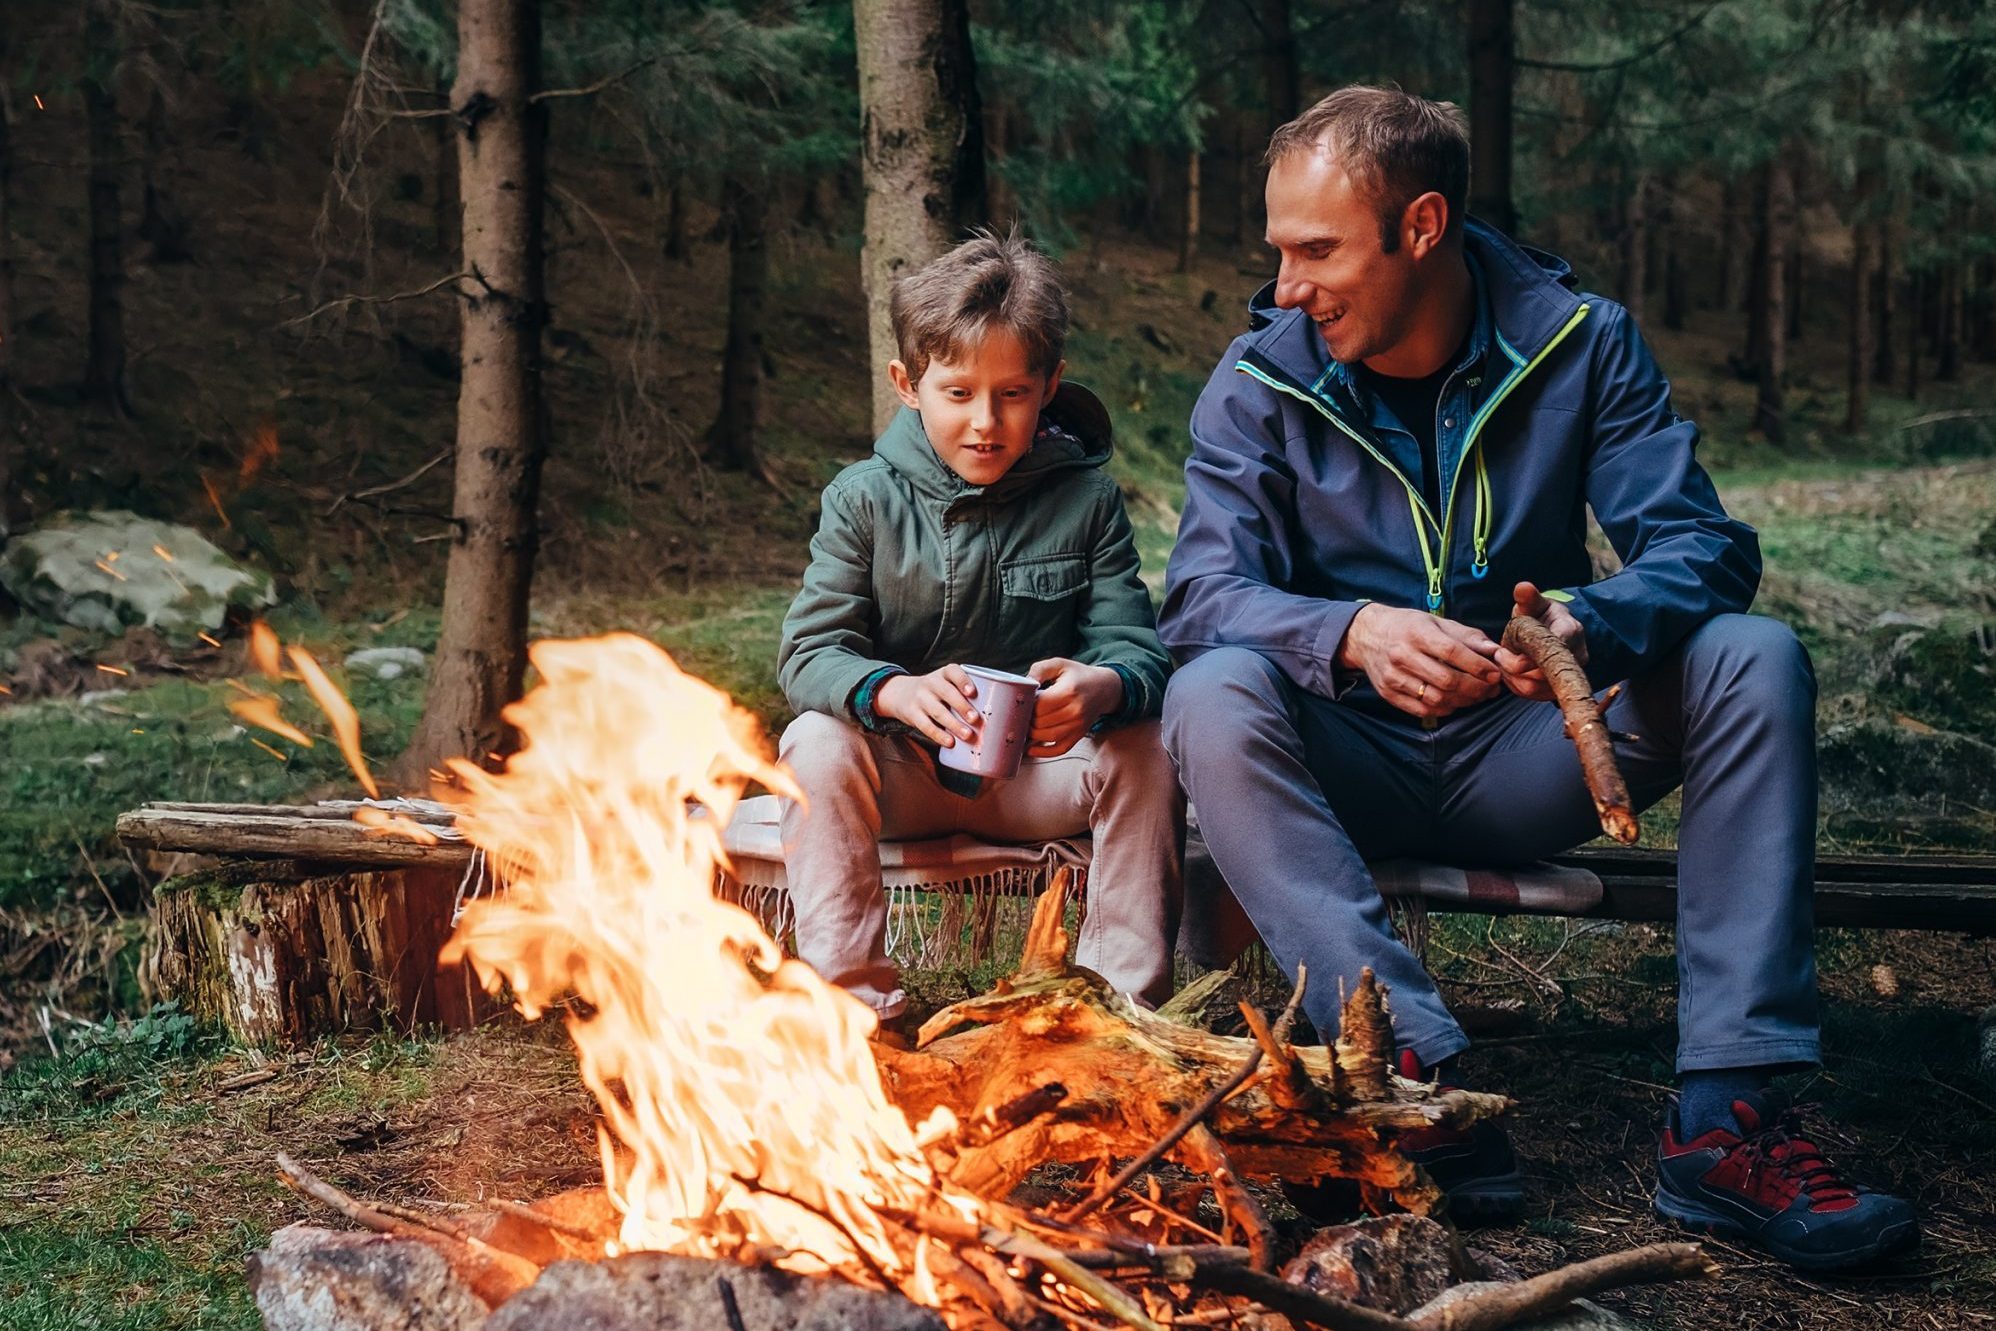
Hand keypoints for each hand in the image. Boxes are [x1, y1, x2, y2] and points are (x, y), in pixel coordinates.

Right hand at [875, 665, 979, 747]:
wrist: (901, 694)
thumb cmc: (936, 692)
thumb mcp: (946, 684)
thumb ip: (965, 695)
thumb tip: (996, 718)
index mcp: (944, 673)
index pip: (953, 672)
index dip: (963, 681)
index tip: (972, 692)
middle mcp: (931, 683)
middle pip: (947, 693)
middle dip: (962, 706)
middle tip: (976, 719)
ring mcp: (920, 698)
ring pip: (938, 711)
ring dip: (954, 724)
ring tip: (968, 735)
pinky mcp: (912, 714)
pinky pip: (926, 726)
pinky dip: (939, 735)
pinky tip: (950, 742)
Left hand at [1026, 658, 1123, 757]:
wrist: (1104, 688)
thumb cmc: (1078, 675)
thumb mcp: (1059, 664)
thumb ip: (1039, 670)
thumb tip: (1024, 683)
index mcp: (1069, 691)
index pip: (1039, 706)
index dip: (1026, 706)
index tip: (1022, 702)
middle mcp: (1075, 711)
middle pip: (1041, 723)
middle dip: (1027, 720)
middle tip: (1021, 714)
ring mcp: (1078, 725)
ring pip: (1047, 737)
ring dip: (1031, 735)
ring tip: (1023, 727)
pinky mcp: (1079, 734)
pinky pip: (1059, 749)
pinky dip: (1044, 752)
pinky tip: (1031, 749)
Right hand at [1334, 603, 1502, 719]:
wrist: (1366, 636)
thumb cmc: (1408, 627)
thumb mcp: (1436, 622)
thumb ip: (1467, 636)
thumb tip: (1496, 652)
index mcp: (1416, 632)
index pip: (1452, 652)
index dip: (1477, 666)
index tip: (1495, 673)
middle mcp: (1401, 655)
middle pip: (1446, 680)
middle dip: (1475, 688)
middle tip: (1490, 688)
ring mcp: (1392, 677)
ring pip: (1436, 698)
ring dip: (1463, 701)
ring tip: (1476, 696)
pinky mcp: (1388, 694)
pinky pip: (1422, 710)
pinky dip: (1444, 709)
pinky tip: (1454, 701)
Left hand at [1494, 581, 1588, 701]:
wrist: (1551, 630)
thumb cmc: (1540, 615)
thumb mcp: (1533, 603)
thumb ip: (1527, 598)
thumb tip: (1522, 587)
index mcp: (1570, 630)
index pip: (1549, 649)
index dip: (1522, 654)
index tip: (1503, 648)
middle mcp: (1576, 655)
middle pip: (1539, 674)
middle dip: (1512, 667)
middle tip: (1499, 656)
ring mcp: (1568, 674)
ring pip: (1535, 688)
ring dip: (1511, 679)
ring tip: (1502, 664)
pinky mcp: (1559, 688)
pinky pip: (1535, 696)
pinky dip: (1517, 688)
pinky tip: (1509, 675)